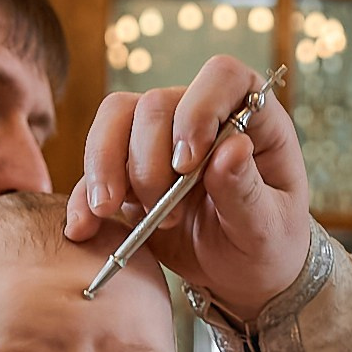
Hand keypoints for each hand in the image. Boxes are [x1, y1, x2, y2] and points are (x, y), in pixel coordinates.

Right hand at [66, 55, 312, 320]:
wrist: (242, 274)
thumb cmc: (268, 243)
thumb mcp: (266, 228)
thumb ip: (248, 191)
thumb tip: (233, 148)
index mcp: (252, 118)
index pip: (221, 77)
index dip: (198, 109)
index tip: (188, 164)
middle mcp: (201, 116)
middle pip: (155, 105)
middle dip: (148, 161)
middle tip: (166, 215)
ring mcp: (161, 137)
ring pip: (115, 119)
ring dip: (106, 166)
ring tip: (113, 211)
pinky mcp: (130, 167)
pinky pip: (95, 165)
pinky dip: (83, 194)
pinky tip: (83, 226)